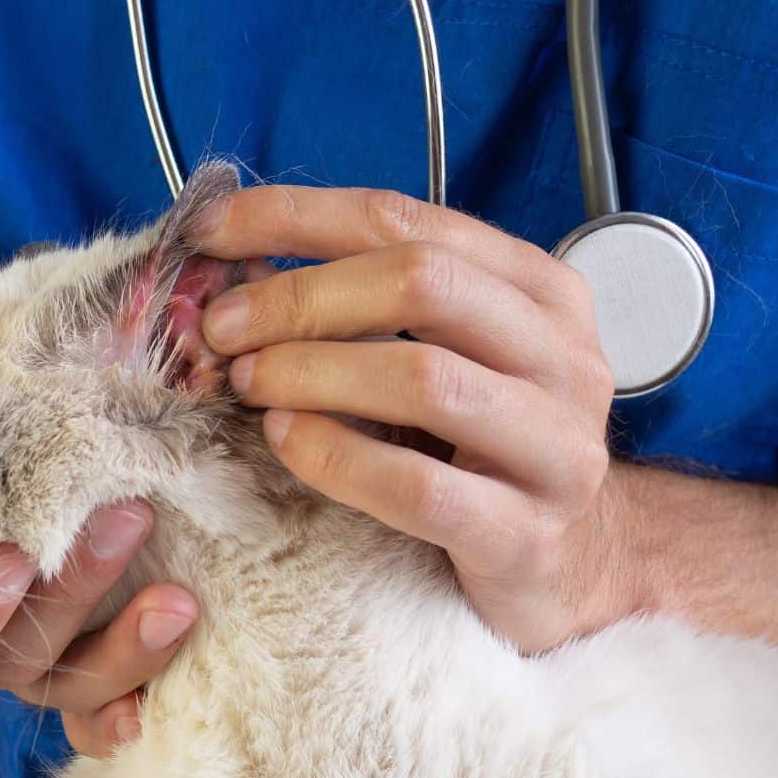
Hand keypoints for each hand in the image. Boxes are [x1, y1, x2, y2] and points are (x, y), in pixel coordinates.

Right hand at [0, 286, 197, 755]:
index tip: (6, 558)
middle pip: (8, 663)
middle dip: (70, 598)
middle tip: (125, 514)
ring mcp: (16, 646)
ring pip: (69, 681)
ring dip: (124, 647)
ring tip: (178, 595)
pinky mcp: (75, 633)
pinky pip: (106, 685)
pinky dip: (141, 678)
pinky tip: (183, 638)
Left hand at [196, 187, 633, 651]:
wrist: (567, 560)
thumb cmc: (481, 443)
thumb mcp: (444, 352)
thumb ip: (366, 304)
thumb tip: (234, 267)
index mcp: (538, 289)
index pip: (404, 220)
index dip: (295, 217)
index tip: (210, 231)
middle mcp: (562, 355)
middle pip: (421, 283)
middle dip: (300, 297)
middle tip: (221, 326)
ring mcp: (556, 447)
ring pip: (424, 378)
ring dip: (311, 372)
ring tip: (248, 382)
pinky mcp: (526, 535)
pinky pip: (419, 487)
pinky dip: (336, 456)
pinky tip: (286, 440)